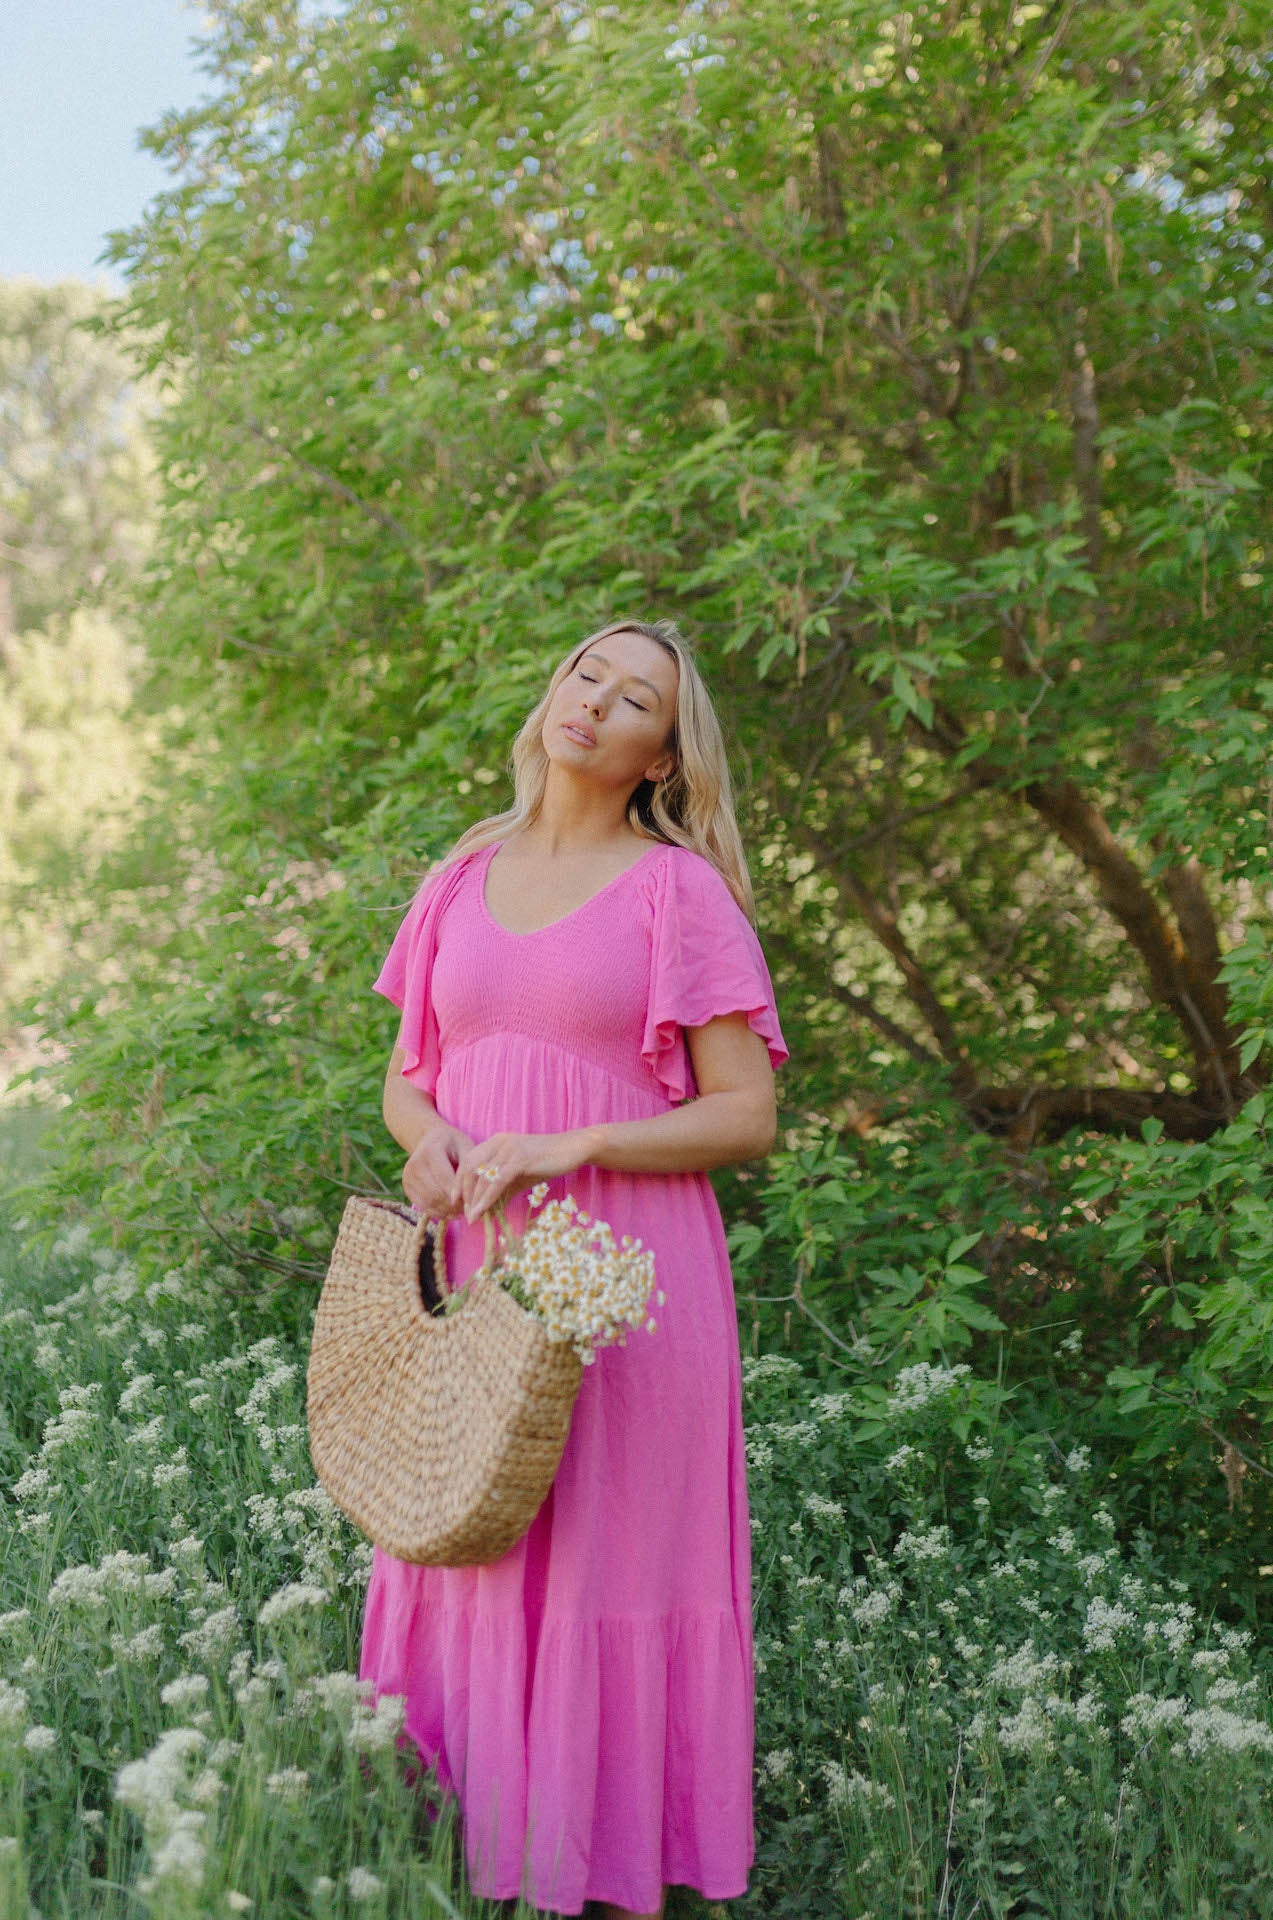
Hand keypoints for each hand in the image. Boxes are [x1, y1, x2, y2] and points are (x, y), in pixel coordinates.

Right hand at [402, 1117, 474, 1217]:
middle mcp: (415, 1164)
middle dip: (454, 1205)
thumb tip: (468, 1197)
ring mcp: (408, 1176)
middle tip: (468, 1209)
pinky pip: (422, 1205)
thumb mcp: (465, 1148)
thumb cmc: (453, 1144)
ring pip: (429, 1202)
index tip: (473, 1201)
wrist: (429, 1139)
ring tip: (461, 1211)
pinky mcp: (407, 1187)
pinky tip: (450, 1212)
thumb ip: (467, 1170)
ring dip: (446, 1210)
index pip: (445, 1179)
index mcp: (430, 1151)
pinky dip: (437, 1212)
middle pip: (436, 1193)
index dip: (460, 1194)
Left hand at [451, 1130, 594, 1221]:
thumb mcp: (520, 1176)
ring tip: (471, 1216)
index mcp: (496, 1142)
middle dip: (463, 1190)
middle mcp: (498, 1142)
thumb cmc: (547, 1162)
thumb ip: (503, 1189)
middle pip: (470, 1166)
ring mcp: (509, 1149)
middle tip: (462, 1211)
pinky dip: (487, 1197)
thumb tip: (487, 1209)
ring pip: (482, 1175)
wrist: (573, 1149)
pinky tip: (482, 1210)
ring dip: (474, 1198)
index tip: (456, 1200)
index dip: (459, 1180)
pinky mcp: (519, 1159)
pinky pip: (497, 1181)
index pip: (469, 1160)